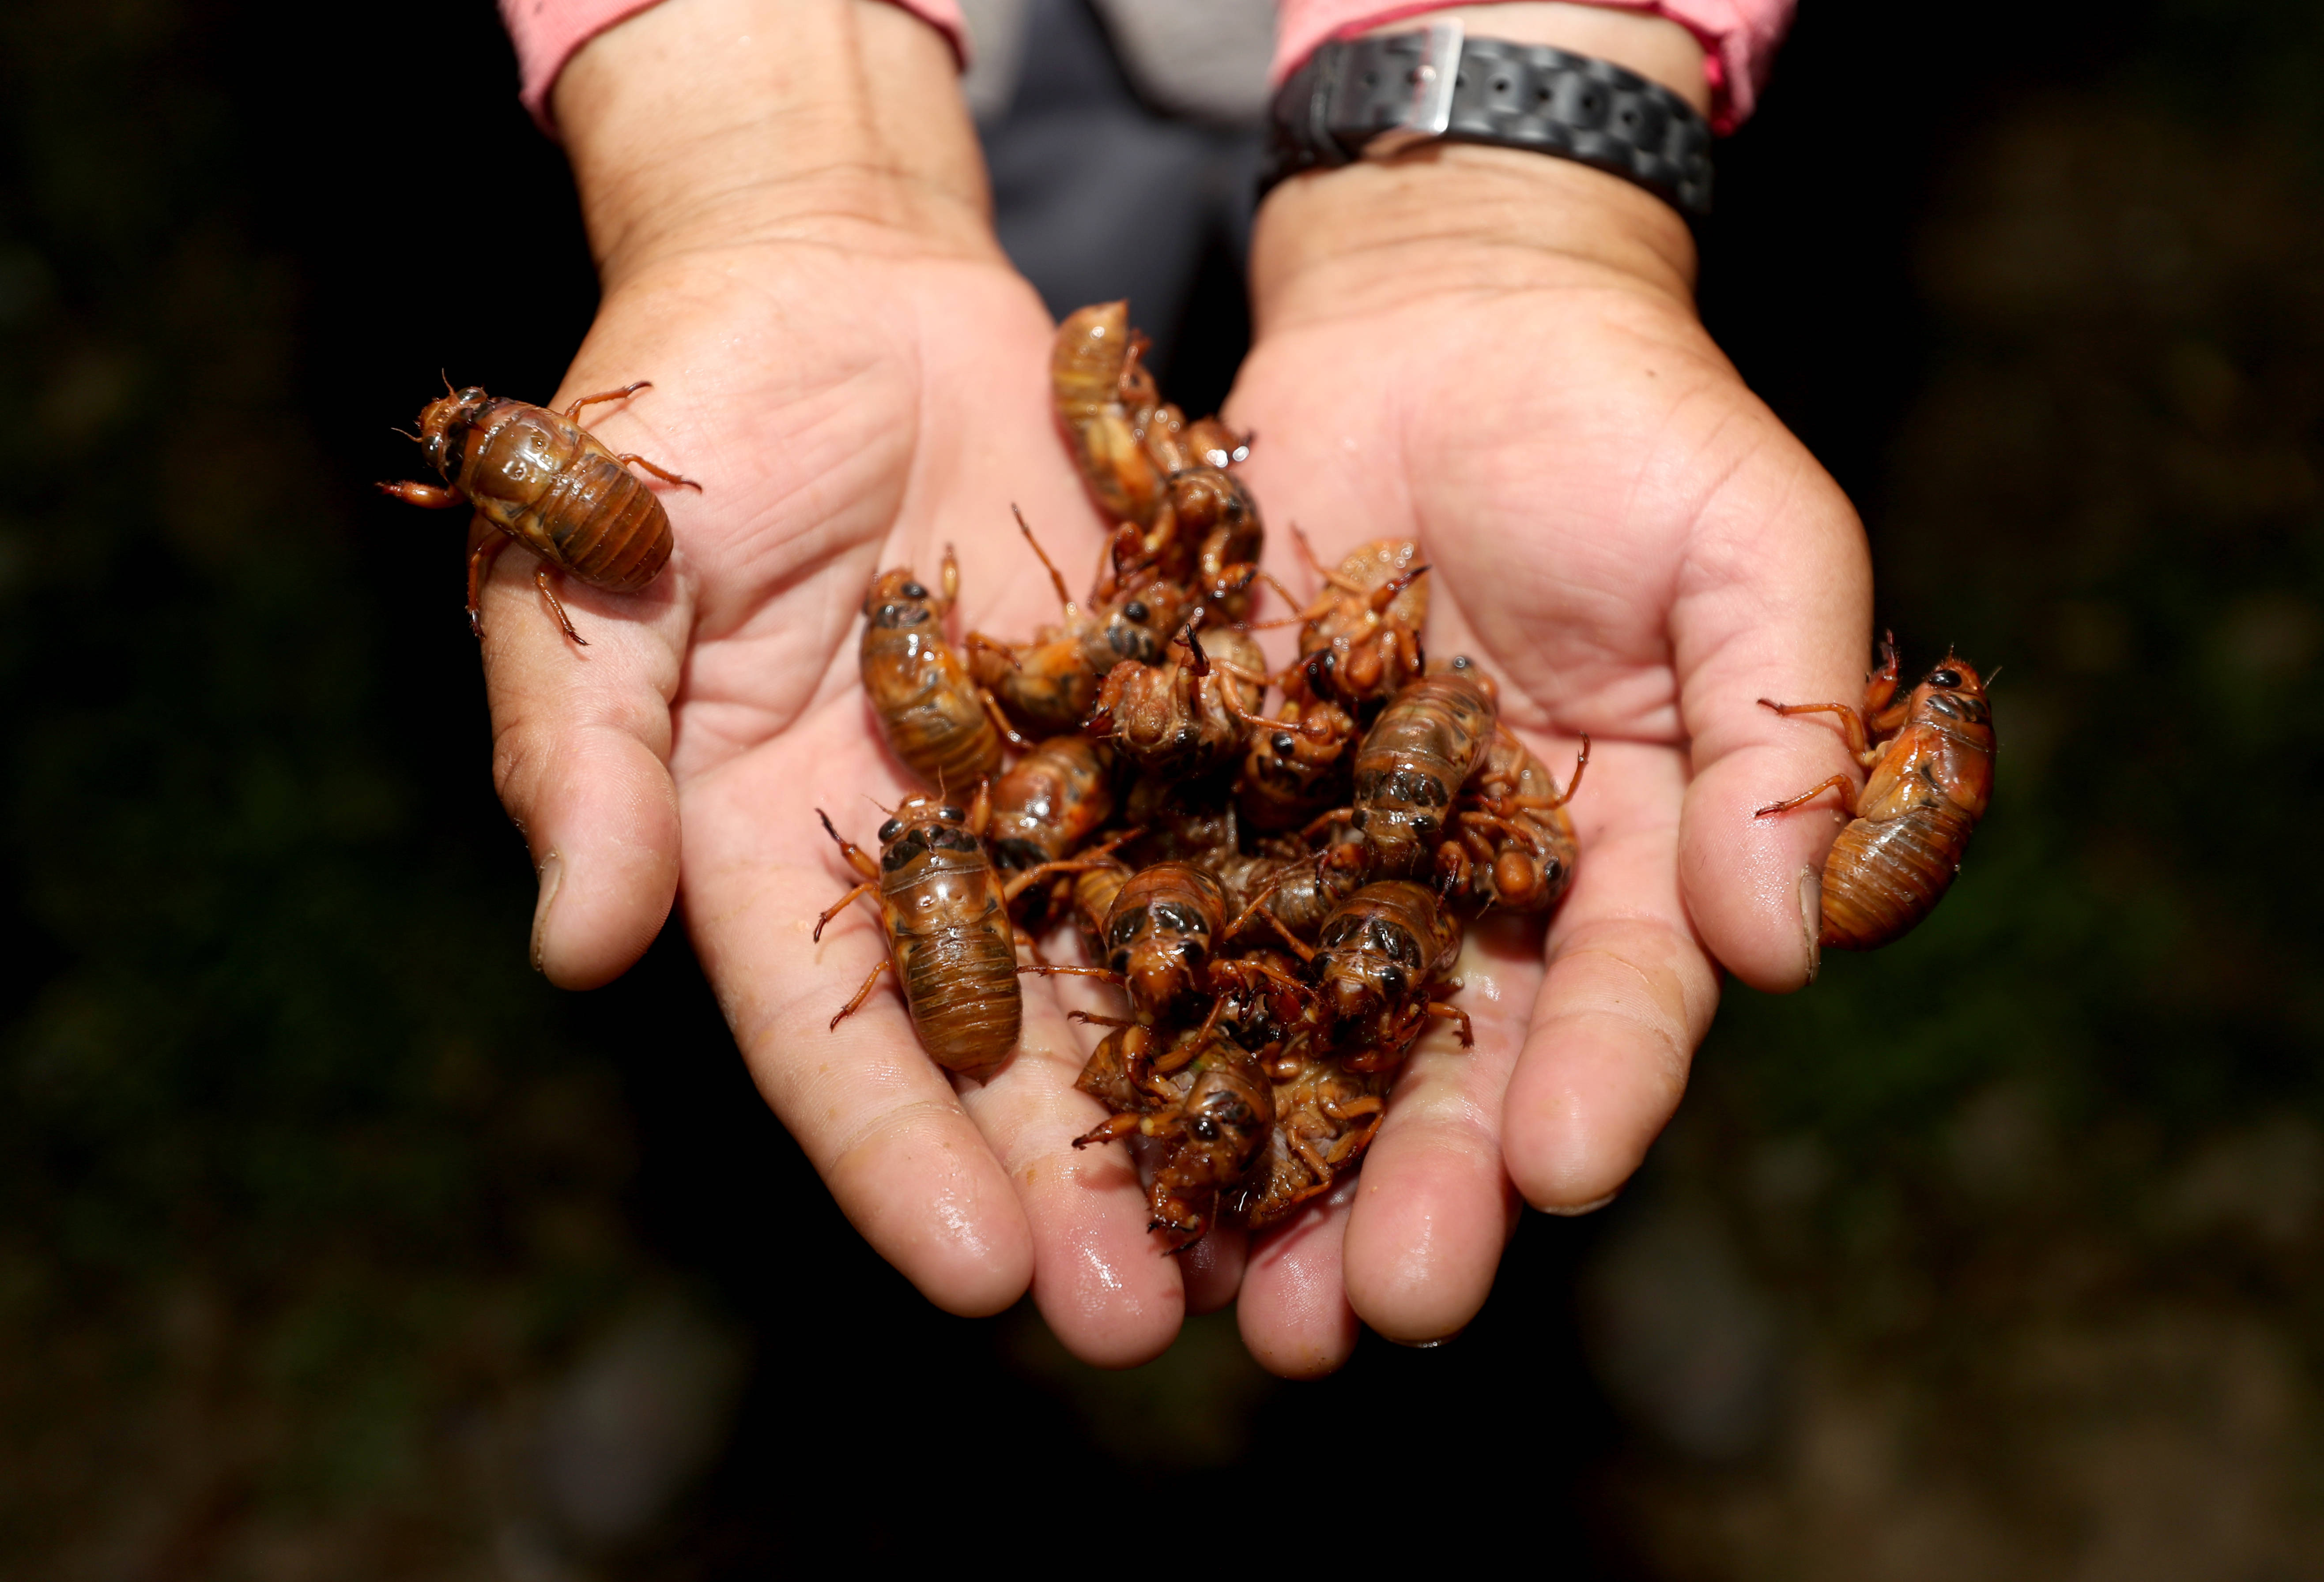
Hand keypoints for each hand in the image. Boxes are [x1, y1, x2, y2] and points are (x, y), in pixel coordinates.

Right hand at [481, 0, 1198, 1364]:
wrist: (830, 279)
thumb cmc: (679, 420)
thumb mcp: (596, 575)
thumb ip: (587, 751)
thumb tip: (575, 942)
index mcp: (761, 845)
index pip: (827, 1034)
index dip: (894, 1160)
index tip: (977, 1274)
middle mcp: (914, 847)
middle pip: (992, 1045)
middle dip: (1065, 1181)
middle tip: (1150, 1316)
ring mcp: (1037, 780)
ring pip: (1122, 962)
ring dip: (1191, 1090)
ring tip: (1274, 1225)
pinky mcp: (1140, 699)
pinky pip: (1216, 814)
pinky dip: (1276, 914)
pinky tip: (1356, 1016)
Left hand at [1207, 8, 1873, 1372]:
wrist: (1450, 316)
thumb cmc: (1631, 420)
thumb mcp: (1753, 544)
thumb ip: (1778, 731)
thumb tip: (1790, 943)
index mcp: (1627, 857)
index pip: (1619, 1002)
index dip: (1597, 1089)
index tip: (1561, 1174)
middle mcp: (1473, 891)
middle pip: (1449, 1067)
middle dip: (1417, 1192)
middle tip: (1367, 1310)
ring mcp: (1335, 853)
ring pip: (1302, 1036)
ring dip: (1267, 1166)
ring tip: (1230, 1292)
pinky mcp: (1210, 794)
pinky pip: (1175, 917)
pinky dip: (1146, 1023)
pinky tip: (1108, 1124)